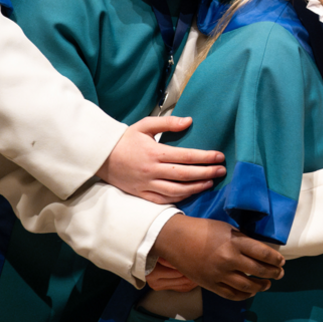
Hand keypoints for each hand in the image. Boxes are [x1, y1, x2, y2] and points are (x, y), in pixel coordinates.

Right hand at [98, 116, 226, 202]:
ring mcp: (146, 185)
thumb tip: (189, 121)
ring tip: (210, 183)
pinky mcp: (141, 194)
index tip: (220, 157)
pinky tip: (190, 193)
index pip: (186, 156)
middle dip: (207, 173)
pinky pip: (163, 200)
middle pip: (185, 175)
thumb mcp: (144, 125)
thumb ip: (167, 122)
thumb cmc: (125, 139)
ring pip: (176, 191)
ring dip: (196, 188)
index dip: (205, 158)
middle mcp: (152, 171)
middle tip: (222, 171)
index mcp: (154, 153)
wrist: (100, 157)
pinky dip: (179, 199)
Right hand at [151, 215, 285, 300]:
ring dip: (261, 286)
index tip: (281, 261)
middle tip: (280, 273)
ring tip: (267, 284)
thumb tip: (259, 249)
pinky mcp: (210, 284)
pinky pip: (231, 294)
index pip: (263, 253)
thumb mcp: (227, 228)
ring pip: (247, 286)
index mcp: (235, 242)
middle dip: (273, 273)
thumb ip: (242, 240)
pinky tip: (250, 292)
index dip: (275, 259)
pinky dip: (244, 295)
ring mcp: (219, 274)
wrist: (176, 239)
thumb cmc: (203, 229)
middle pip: (258, 270)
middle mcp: (229, 260)